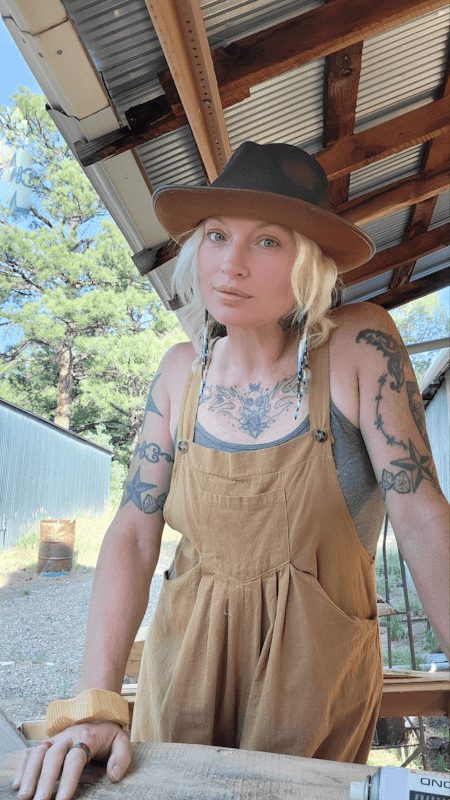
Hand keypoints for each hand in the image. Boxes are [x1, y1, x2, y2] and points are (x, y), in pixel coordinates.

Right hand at [12, 721, 130, 799]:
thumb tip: (114, 776)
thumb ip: (122, 757)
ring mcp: (54, 739)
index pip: (75, 758)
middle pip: (52, 757)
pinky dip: (22, 766)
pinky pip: (30, 752)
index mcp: (86, 737)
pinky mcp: (46, 743)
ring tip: (25, 796)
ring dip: (30, 774)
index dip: (68, 778)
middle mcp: (66, 737)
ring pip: (38, 754)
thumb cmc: (107, 733)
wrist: (95, 713)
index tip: (63, 798)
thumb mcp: (121, 741)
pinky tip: (18, 784)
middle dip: (45, 780)